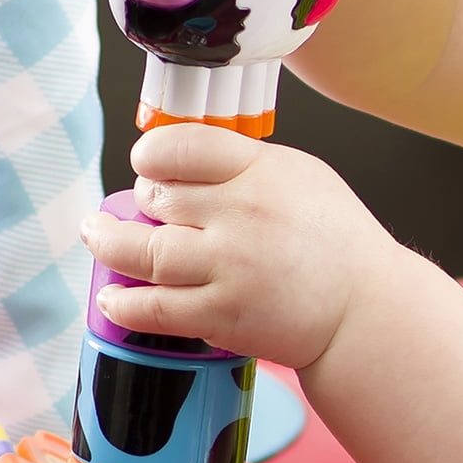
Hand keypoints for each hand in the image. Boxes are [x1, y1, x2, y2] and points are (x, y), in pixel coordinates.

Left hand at [79, 122, 401, 368]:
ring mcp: (230, 267)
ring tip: (96, 237)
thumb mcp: (299, 175)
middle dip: (141, 202)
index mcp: (261, 170)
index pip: (181, 146)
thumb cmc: (335, 241)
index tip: (145, 164)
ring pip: (145, 250)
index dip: (151, 154)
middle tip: (142, 209)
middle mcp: (242, 214)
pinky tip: (111, 295)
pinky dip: (126, 302)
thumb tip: (177, 162)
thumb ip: (240, 163)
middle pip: (158, 197)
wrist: (366, 308)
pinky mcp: (223, 315)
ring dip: (110, 244)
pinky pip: (156, 308)